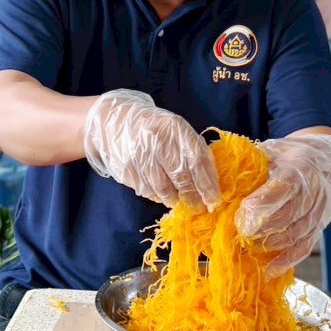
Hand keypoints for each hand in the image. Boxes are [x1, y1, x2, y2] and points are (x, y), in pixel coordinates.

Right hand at [83, 89, 220, 209]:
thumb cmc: (157, 130)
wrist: (116, 122)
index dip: (208, 185)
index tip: (214, 201)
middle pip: (181, 178)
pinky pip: (147, 191)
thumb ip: (195, 152)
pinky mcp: (126, 169)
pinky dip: (158, 197)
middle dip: (193, 198)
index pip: (197, 161)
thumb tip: (212, 185)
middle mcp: (157, 141)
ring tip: (179, 202)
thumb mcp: (178, 131)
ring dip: (174, 200)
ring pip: (163, 189)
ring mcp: (139, 155)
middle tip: (198, 208)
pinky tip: (161, 194)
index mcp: (176, 128)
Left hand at [236, 134, 330, 277]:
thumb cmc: (290, 156)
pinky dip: (286, 261)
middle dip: (262, 228)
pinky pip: (304, 248)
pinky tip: (269, 270)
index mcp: (300, 169)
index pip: (283, 188)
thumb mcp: (271, 151)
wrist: (326, 162)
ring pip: (295, 235)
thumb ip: (250, 162)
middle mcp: (313, 192)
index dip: (263, 202)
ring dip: (270, 245)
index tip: (242, 211)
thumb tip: (218, 175)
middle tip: (239, 232)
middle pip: (289, 216)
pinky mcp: (318, 228)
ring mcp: (318, 212)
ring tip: (247, 247)